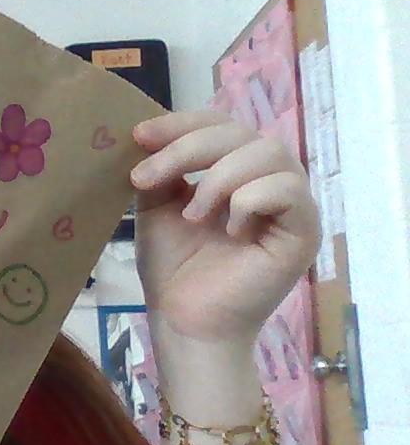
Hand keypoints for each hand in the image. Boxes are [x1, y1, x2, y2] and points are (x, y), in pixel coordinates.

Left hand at [130, 112, 320, 349]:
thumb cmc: (174, 268)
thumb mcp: (157, 208)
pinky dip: (250, 200)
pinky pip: (288, 190)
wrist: (185, 320)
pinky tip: (228, 229)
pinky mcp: (304, 230)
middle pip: (241, 133)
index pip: (220, 125)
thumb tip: (147, 134)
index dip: (181, 123)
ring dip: (218, 178)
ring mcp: (291, 205)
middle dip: (188, 149)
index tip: (140, 134)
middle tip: (148, 178)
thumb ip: (161, 170)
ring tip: (193, 217)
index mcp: (237, 170)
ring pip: (268, 153)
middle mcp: (269, 179)